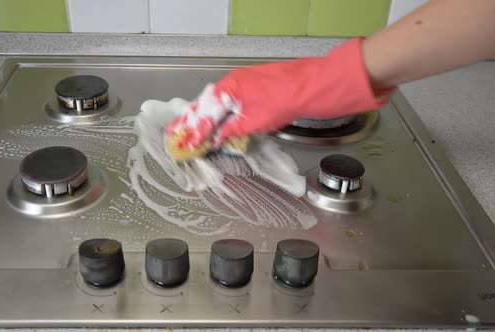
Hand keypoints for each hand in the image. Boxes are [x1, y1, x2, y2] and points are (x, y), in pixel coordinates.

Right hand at [165, 38, 393, 149]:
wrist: (316, 85)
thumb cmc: (286, 100)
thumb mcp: (255, 121)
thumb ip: (231, 131)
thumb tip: (215, 139)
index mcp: (229, 88)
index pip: (204, 113)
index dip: (192, 130)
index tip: (181, 143)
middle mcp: (234, 83)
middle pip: (208, 105)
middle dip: (193, 123)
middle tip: (177, 137)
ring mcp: (246, 83)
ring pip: (219, 104)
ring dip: (207, 120)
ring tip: (194, 134)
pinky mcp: (256, 87)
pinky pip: (231, 103)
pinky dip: (222, 115)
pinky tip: (220, 125)